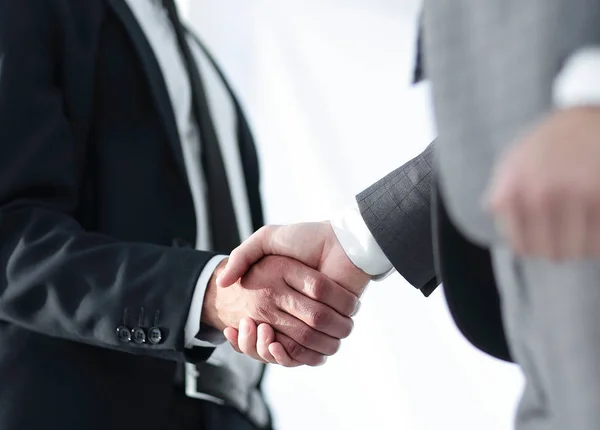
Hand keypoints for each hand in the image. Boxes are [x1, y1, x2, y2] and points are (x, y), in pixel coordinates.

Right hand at [216, 222, 371, 365]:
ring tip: (257, 332)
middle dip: (251, 342)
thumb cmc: (306, 237)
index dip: (243, 333)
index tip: (232, 328)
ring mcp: (309, 321)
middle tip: (244, 327)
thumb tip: (221, 283)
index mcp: (280, 295)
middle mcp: (293, 310)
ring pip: (282, 350)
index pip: (255, 325)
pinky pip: (303, 353)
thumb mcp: (267, 238)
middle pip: (266, 341)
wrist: (342, 241)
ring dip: (265, 350)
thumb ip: (243, 255)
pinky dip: (287, 355)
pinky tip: (273, 343)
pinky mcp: (327, 328)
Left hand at [488, 107, 599, 259]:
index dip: (535, 247)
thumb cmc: (545, 146)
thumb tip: (509, 241)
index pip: (522, 248)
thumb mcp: (509, 167)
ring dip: (584, 244)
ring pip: (581, 250)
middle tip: (566, 234)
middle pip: (553, 253)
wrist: (584, 119)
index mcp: (510, 193)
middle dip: (561, 248)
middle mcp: (540, 196)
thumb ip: (502, 201)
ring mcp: (575, 195)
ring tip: (582, 224)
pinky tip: (595, 218)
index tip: (543, 240)